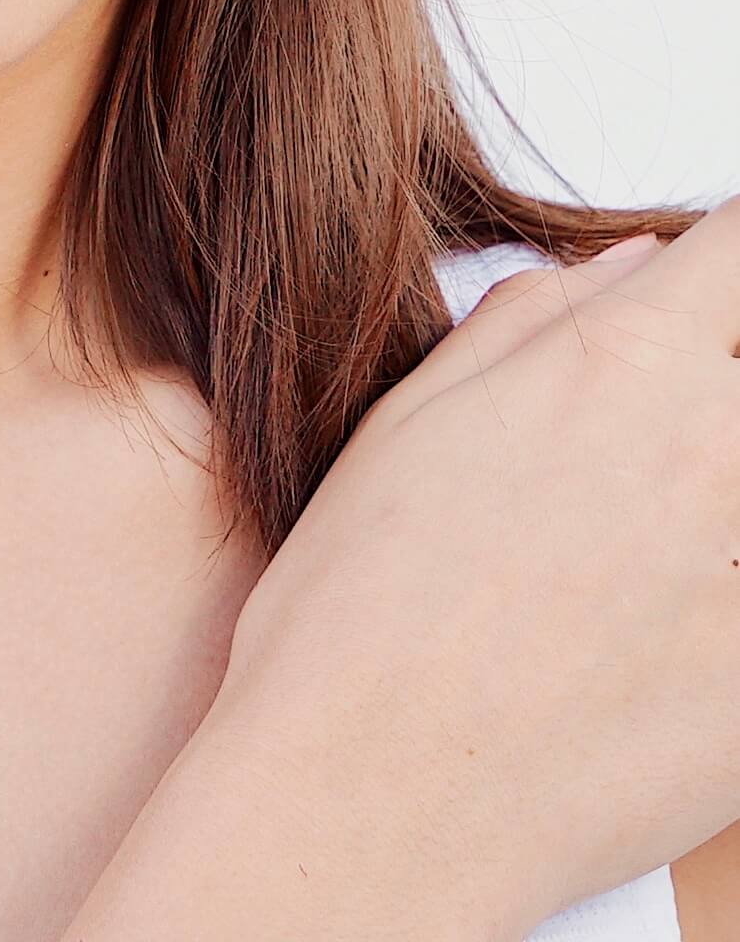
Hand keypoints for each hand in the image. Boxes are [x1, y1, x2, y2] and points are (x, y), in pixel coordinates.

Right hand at [209, 208, 739, 928]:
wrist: (372, 796)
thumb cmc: (359, 605)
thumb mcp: (412, 419)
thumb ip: (534, 322)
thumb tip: (634, 267)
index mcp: (624, 364)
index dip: (727, 267)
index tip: (713, 296)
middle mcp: (714, 453)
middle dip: (709, 400)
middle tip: (626, 479)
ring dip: (713, 508)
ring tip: (629, 566)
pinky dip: (719, 612)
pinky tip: (652, 644)